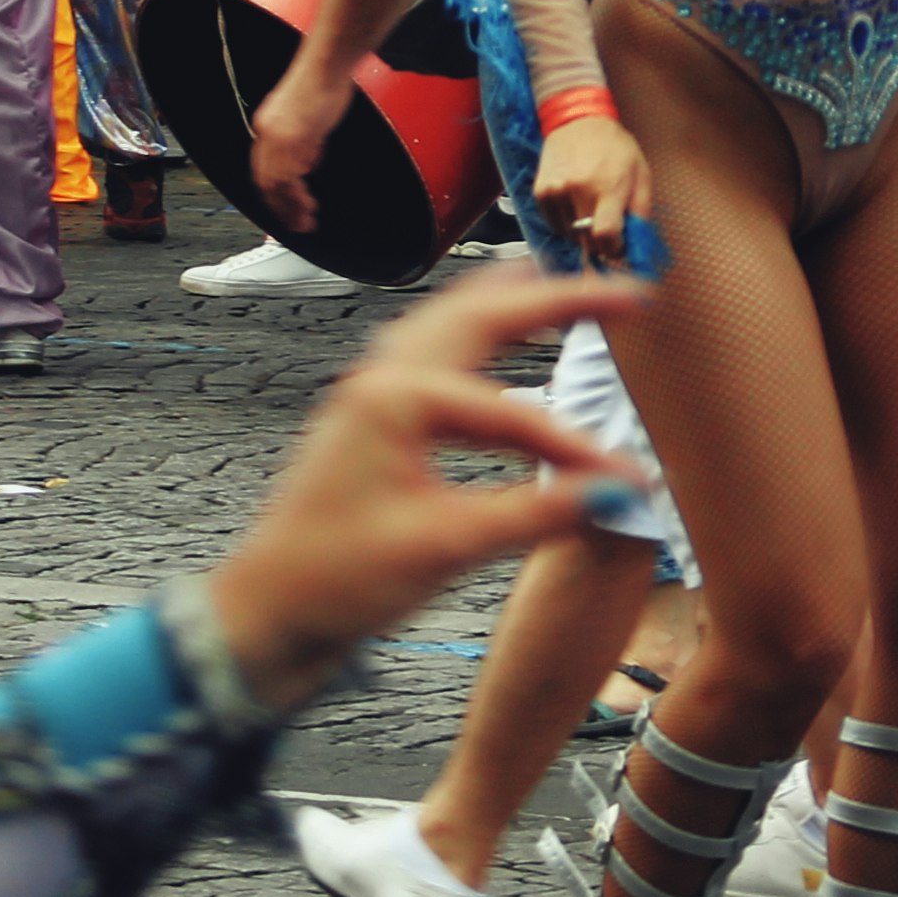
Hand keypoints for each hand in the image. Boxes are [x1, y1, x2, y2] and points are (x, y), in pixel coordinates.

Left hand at [204, 265, 650, 707]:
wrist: (267, 611)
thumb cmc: (336, 578)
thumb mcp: (446, 547)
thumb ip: (535, 514)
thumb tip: (616, 494)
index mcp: (395, 399)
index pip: (512, 411)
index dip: (575, 445)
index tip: (630, 478)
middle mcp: (380, 379)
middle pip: (480, 314)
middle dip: (553, 299)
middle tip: (623, 292)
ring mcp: (369, 394)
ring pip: (449, 324)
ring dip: (506, 304)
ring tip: (557, 286)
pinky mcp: (368, 420)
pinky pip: (431, 356)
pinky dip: (474, 343)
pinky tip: (491, 353)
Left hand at [249, 56, 351, 227]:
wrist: (325, 65)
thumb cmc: (321, 83)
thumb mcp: (307, 117)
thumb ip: (304, 142)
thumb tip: (306, 163)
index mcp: (266, 126)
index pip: (263, 169)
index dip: (272, 193)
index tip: (282, 209)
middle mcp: (267, 133)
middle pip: (266, 181)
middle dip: (279, 207)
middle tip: (293, 225)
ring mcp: (278, 137)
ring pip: (277, 184)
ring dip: (290, 207)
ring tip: (303, 223)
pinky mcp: (294, 138)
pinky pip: (291, 175)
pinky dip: (297, 194)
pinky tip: (308, 205)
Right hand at [530, 112, 650, 266]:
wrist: (578, 121)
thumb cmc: (615, 147)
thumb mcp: (642, 175)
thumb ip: (640, 212)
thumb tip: (634, 245)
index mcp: (608, 186)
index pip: (606, 236)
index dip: (614, 249)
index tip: (618, 246)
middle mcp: (578, 190)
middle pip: (587, 241)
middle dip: (600, 242)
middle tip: (607, 226)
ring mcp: (555, 191)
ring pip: (570, 236)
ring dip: (582, 232)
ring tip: (590, 208)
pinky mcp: (540, 192)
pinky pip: (555, 224)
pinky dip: (566, 223)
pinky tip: (575, 203)